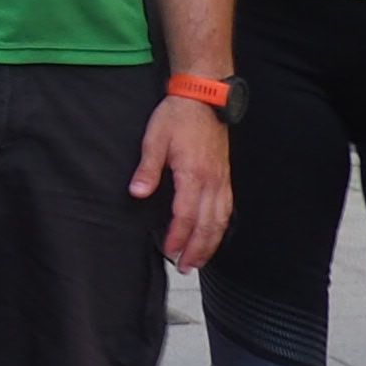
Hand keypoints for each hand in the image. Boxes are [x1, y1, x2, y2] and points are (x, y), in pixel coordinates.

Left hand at [131, 91, 230, 269]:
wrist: (204, 97)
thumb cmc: (177, 116)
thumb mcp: (154, 139)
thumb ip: (147, 169)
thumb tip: (137, 193)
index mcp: (194, 174)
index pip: (186, 215)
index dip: (178, 236)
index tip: (169, 251)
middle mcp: (212, 181)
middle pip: (208, 224)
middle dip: (197, 249)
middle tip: (185, 267)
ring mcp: (222, 180)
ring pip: (221, 220)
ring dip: (210, 243)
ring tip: (199, 260)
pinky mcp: (225, 176)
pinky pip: (227, 208)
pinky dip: (221, 227)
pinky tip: (214, 235)